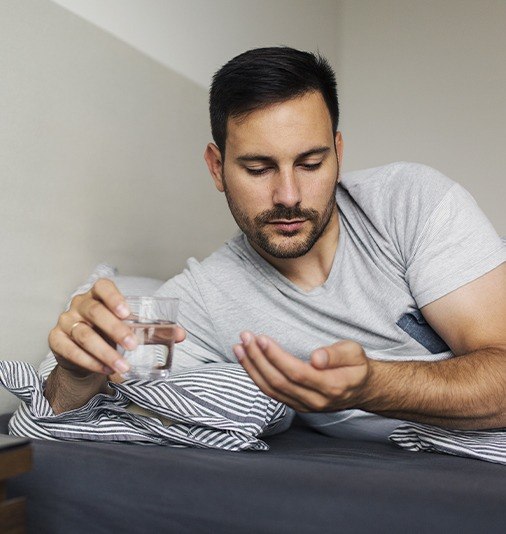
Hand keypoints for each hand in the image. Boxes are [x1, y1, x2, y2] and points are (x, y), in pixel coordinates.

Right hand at [48, 279, 185, 376]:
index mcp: (98, 294)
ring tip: (123, 367)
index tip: (128, 313)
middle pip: (95, 312)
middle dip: (115, 330)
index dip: (114, 298)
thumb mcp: (130, 327)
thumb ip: (154, 330)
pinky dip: (89, 362)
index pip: (103, 287)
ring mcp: (66, 321)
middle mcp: (79, 304)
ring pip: (83, 334)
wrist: (83, 350)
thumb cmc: (109, 332)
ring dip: (105, 352)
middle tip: (132, 346)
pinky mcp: (56, 340)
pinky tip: (105, 369)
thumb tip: (181, 335)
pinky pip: (70, 350)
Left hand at [233, 332, 371, 411]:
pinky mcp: (295, 405)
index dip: (276, 356)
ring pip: (271, 390)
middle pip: (279, 382)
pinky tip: (246, 360)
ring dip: (251, 368)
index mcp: (331, 386)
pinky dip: (255, 376)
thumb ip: (336, 355)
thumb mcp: (354, 353)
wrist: (361, 389)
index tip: (261, 338)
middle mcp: (315, 401)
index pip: (296, 372)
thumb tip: (316, 358)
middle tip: (245, 337)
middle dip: (258, 359)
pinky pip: (271, 392)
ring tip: (239, 347)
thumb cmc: (356, 366)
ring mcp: (303, 406)